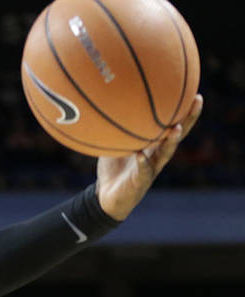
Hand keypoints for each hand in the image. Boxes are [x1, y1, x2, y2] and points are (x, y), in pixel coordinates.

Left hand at [96, 94, 203, 220]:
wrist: (105, 196)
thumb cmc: (113, 168)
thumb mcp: (114, 144)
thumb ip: (117, 129)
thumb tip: (110, 105)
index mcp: (154, 145)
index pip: (173, 125)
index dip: (185, 111)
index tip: (195, 93)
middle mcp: (157, 155)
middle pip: (177, 135)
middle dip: (188, 119)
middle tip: (197, 102)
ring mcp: (151, 168)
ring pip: (165, 154)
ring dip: (171, 142)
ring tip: (175, 129)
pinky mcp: (140, 181)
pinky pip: (142, 171)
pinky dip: (142, 163)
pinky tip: (140, 155)